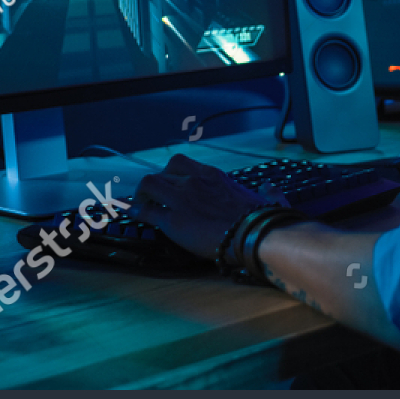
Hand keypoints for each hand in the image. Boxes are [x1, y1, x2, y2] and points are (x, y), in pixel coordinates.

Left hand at [129, 154, 284, 259]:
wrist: (257, 234)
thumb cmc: (265, 220)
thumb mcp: (269, 199)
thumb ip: (269, 192)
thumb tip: (270, 188)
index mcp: (214, 176)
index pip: (183, 164)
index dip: (172, 173)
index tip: (170, 183)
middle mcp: (195, 181)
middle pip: (164, 171)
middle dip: (155, 183)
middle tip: (152, 196)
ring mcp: (182, 199)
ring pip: (149, 184)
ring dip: (141, 194)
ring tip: (140, 204)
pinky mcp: (173, 221)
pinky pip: (145, 211)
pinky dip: (134, 211)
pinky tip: (129, 214)